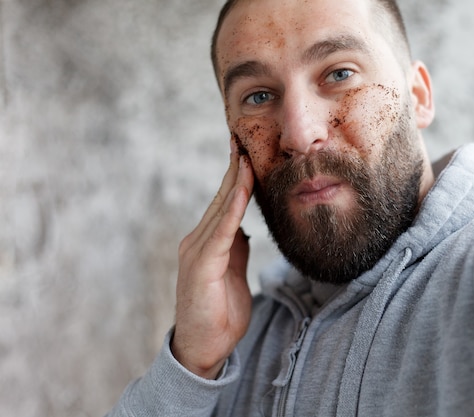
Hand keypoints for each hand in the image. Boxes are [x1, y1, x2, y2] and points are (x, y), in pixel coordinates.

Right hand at [171, 138, 254, 378]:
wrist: (204, 349)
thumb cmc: (219, 314)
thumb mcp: (233, 274)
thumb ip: (236, 249)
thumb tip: (244, 228)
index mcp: (206, 243)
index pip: (223, 203)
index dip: (235, 177)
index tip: (244, 151)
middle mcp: (197, 241)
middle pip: (219, 198)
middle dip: (233, 168)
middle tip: (242, 138)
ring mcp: (196, 252)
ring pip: (220, 209)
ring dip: (234, 181)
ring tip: (245, 155)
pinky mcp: (202, 266)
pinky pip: (222, 232)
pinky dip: (232, 209)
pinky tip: (242, 190)